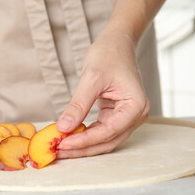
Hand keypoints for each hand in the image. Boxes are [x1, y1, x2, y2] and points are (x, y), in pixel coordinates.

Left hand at [56, 28, 149, 157]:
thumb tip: (63, 128)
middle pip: (108, 141)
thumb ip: (78, 105)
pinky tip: (70, 137)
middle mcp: (136, 115)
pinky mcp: (117, 115)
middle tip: (58, 151)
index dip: (85, 141)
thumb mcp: (91, 78)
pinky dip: (86, 135)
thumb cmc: (108, 54)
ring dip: (83, 145)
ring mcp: (127, 117)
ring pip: (104, 139)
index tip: (63, 143)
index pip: (109, 131)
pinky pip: (101, 131)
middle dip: (82, 147)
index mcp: (136, 106)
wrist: (116, 43)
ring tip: (61, 147)